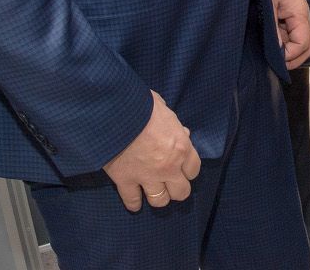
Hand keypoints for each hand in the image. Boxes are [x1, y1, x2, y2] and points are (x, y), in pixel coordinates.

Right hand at [103, 91, 200, 211]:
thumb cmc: (143, 107)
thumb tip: (182, 133)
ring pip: (159, 200)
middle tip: (170, 184)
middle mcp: (168, 167)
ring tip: (154, 193)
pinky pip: (132, 200)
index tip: (182, 168)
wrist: (116, 113)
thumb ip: (175, 126)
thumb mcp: (166, 111)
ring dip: (158, 197)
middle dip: (177, 189)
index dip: (188, 170)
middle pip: (181, 192)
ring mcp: (147, 177)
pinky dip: (134, 203)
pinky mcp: (125, 181)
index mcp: (181, 148)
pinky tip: (135, 203)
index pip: (194, 170)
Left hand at [269, 0, 309, 67]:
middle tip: (279, 64)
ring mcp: (297, 18)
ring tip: (274, 55)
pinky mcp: (290, 18)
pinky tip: (273, 45)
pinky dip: (285, 45)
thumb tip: (277, 50)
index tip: (276, 58)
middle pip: (309, 47)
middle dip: (296, 58)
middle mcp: (302, 18)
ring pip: (302, 43)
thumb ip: (273, 29)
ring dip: (290, 52)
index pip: (304, 43)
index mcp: (300, 14)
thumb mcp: (269, 5)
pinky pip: (293, 37)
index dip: (291, 54)